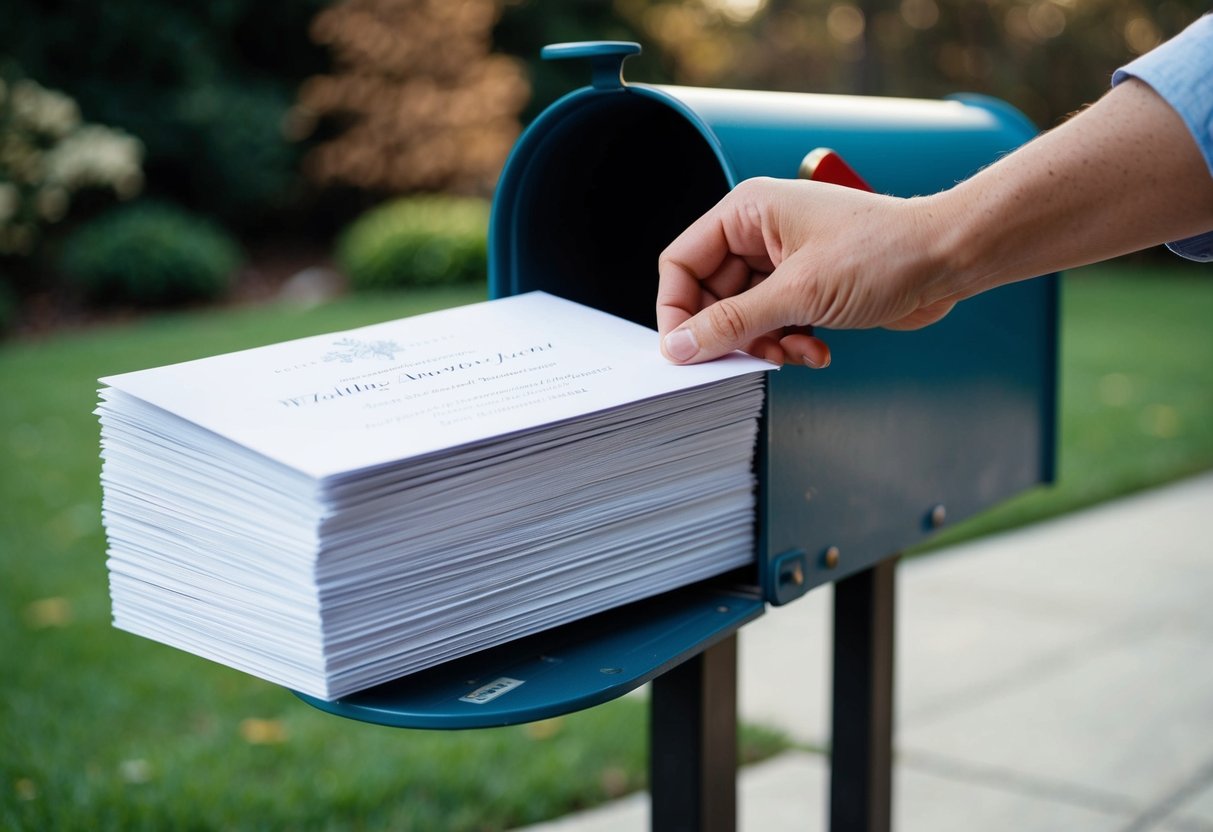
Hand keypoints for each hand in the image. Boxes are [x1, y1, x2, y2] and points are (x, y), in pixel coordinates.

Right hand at [656, 177, 960, 365]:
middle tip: (749, 356)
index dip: (677, 309)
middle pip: (711, 296)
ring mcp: (785, 261)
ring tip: (796, 350)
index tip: (685, 349)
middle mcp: (760, 233)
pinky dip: (790, 342)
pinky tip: (817, 349)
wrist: (947, 259)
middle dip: (733, 333)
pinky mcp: (807, 286)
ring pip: (744, 316)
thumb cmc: (885, 252)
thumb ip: (732, 323)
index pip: (682, 263)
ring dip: (766, 342)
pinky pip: (775, 322)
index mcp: (748, 212)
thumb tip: (681, 345)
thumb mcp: (798, 293)